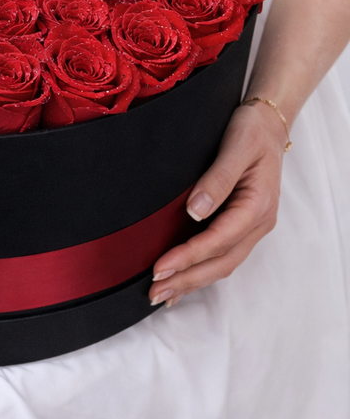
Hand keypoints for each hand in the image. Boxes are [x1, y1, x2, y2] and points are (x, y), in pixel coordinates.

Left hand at [148, 100, 287, 307]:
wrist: (266, 124)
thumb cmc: (251, 132)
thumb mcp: (235, 147)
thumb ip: (217, 179)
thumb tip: (195, 209)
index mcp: (257, 206)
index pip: (218, 240)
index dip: (188, 257)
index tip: (160, 268)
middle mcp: (257, 223)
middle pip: (220, 262)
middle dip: (186, 279)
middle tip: (153, 292)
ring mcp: (250, 226)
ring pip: (221, 264)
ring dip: (191, 281)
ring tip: (161, 295)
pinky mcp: (240, 224)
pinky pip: (221, 255)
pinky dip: (200, 270)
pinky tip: (181, 281)